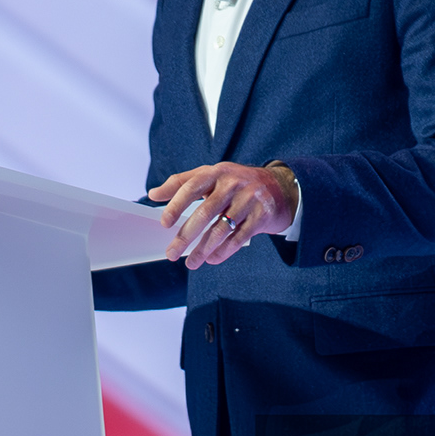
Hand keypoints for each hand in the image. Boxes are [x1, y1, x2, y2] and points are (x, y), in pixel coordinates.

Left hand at [150, 160, 298, 266]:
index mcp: (217, 172)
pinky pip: (239, 238)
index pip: (192, 187)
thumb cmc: (237, 183)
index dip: (176, 204)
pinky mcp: (262, 215)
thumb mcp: (212, 176)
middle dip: (185, 236)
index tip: (164, 223)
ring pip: (221, 229)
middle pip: (205, 213)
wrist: (281, 187)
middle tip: (171, 252)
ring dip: (203, 249)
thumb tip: (153, 194)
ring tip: (191, 263)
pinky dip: (223, 251)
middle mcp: (233, 183)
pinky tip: (212, 259)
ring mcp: (250, 199)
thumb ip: (182, 182)